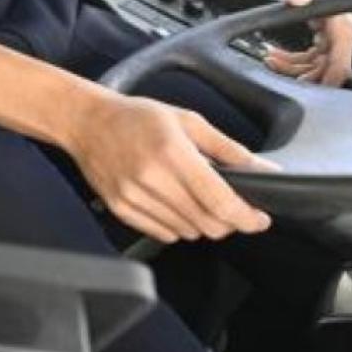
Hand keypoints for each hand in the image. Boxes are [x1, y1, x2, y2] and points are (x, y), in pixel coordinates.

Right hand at [66, 92, 272, 244]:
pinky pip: (164, 234)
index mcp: (172, 152)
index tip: (260, 218)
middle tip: (231, 207)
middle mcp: (151, 178)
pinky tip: (174, 203)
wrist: (86, 122)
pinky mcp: (121, 209)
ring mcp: (134, 197)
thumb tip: (264, 170)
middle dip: (229, 222)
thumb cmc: (137, 117)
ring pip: (188, 232)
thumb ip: (228, 149)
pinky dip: (178, 226)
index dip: (247, 217)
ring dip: (203, 222)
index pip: (220, 202)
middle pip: (208, 224)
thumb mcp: (187, 121)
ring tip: (196, 198)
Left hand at [266, 0, 351, 86]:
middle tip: (275, 67)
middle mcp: (344, 36)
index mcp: (344, 26)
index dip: (327, 81)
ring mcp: (335, 40)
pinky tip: (275, 55)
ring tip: (269, 58)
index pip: (341, 64)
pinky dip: (292, 62)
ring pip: (316, 68)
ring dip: (292, 68)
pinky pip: (310, 61)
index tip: (307, 90)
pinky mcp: (325, 41)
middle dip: (301, 75)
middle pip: (327, 70)